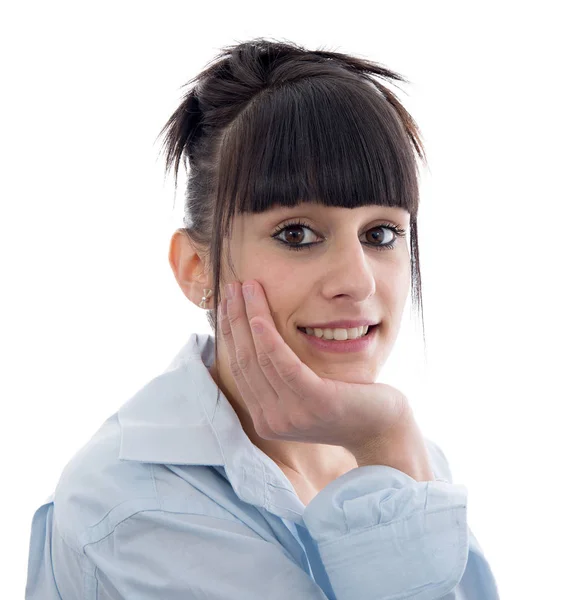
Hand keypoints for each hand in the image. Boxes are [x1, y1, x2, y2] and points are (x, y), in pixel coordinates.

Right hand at [219, 280, 414, 453]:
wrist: (382, 428)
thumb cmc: (346, 403)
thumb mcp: (305, 393)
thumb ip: (280, 379)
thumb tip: (257, 339)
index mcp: (265, 419)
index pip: (239, 368)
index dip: (231, 332)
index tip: (227, 303)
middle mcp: (272, 421)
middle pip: (244, 360)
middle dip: (235, 319)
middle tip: (231, 287)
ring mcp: (292, 415)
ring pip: (260, 357)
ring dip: (250, 317)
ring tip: (247, 286)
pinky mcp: (315, 402)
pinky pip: (284, 364)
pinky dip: (268, 338)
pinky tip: (259, 316)